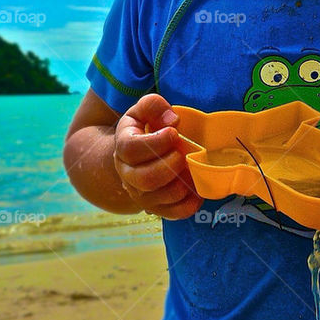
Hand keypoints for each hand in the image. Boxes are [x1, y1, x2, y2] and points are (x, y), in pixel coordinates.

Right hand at [113, 93, 203, 219]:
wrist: (135, 157)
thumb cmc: (145, 129)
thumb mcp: (144, 110)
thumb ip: (153, 106)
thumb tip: (172, 120)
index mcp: (123, 146)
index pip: (131, 149)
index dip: (155, 142)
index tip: (173, 132)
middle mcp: (127, 174)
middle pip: (144, 179)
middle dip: (169, 166)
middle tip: (183, 153)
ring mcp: (140, 194)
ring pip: (158, 197)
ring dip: (180, 183)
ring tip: (190, 168)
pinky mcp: (156, 208)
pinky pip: (173, 213)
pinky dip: (189, 204)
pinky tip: (196, 189)